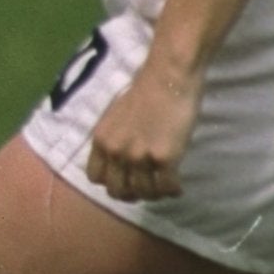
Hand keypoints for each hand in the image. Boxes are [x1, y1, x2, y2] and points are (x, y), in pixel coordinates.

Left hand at [87, 58, 197, 201]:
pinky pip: (167, 187)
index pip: (95, 177)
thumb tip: (120, 159)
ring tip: (165, 188)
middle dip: (133, 195)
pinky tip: (178, 187)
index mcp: (101, 140)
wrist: (167, 79)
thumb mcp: (115, 118)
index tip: (126, 182)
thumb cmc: (145, 93)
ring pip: (144, 193)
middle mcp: (115, 151)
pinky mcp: (164, 158)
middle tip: (147, 190)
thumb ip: (114, 139)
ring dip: (156, 194)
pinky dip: (173, 191)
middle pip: (117, 190)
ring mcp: (139, 156)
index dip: (111, 183)